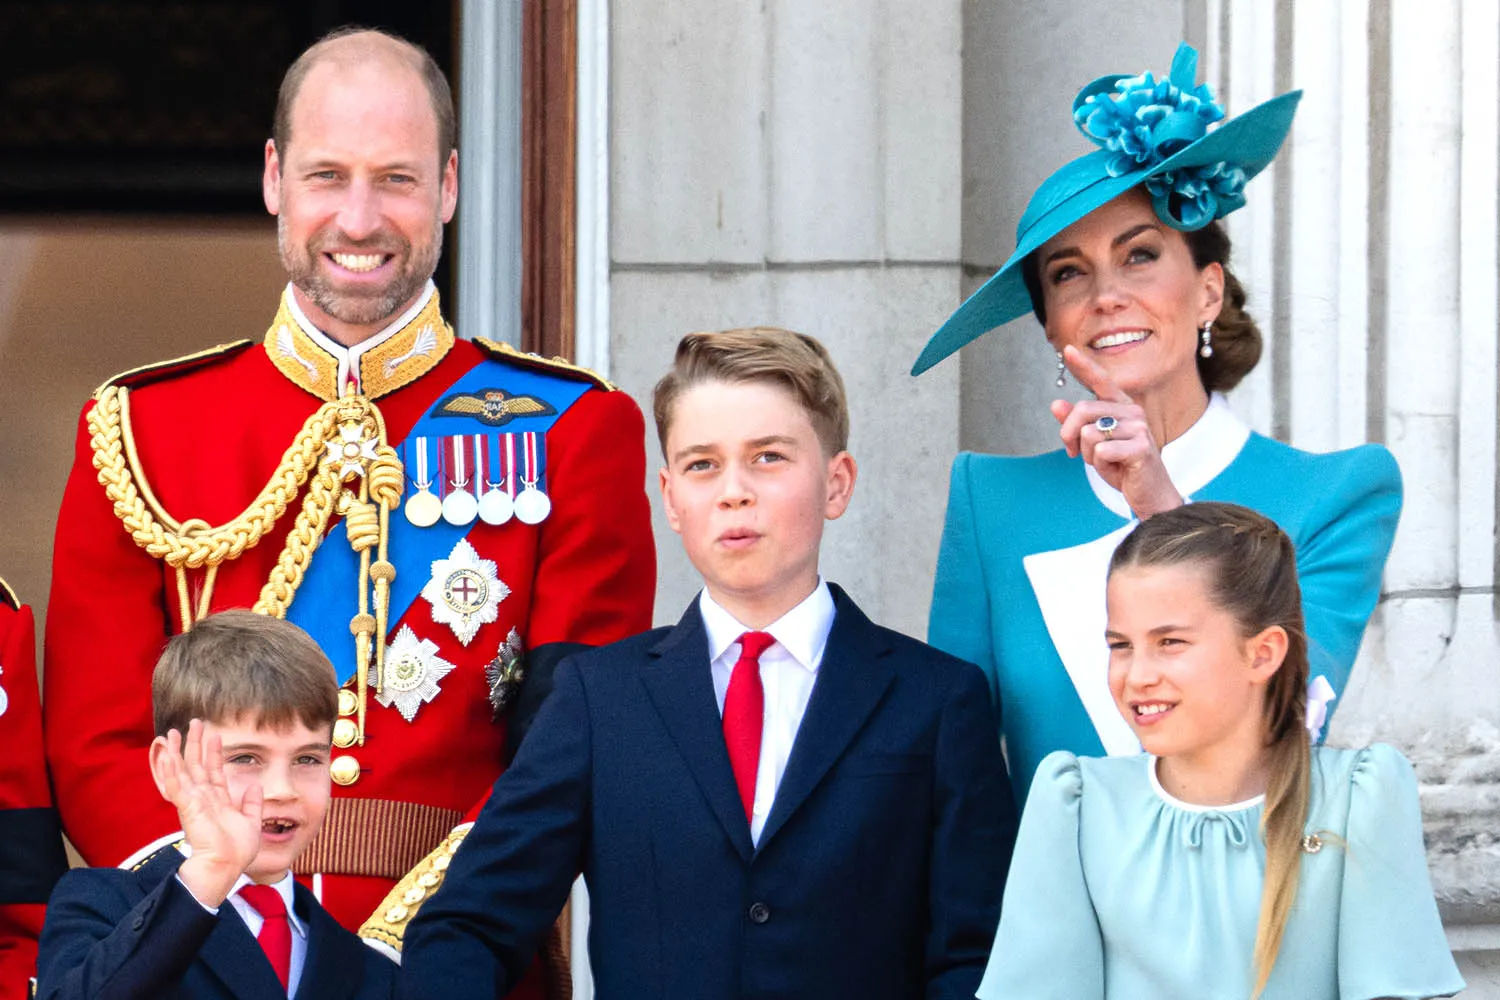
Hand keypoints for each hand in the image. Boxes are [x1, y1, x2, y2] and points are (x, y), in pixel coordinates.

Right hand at [160, 719, 262, 906]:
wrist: (226, 866)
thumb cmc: (237, 851)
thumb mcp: (251, 821)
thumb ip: (252, 803)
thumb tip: (255, 785)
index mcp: (218, 800)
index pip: (215, 771)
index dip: (214, 753)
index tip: (215, 735)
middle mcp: (203, 798)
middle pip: (197, 765)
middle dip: (195, 743)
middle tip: (195, 722)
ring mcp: (194, 801)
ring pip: (182, 770)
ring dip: (176, 751)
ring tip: (172, 733)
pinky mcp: (187, 806)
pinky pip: (175, 784)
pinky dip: (169, 769)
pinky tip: (164, 755)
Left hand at [1050, 345, 1183, 518]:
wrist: (1149, 494)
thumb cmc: (1122, 467)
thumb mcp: (1094, 445)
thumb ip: (1077, 425)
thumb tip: (1055, 404)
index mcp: (1122, 407)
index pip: (1101, 381)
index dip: (1083, 366)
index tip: (1067, 349)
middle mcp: (1133, 411)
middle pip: (1082, 410)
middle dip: (1068, 435)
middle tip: (1073, 453)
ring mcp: (1139, 428)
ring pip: (1088, 434)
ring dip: (1088, 455)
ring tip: (1106, 463)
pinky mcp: (1140, 447)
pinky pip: (1100, 452)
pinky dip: (1100, 466)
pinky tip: (1116, 471)